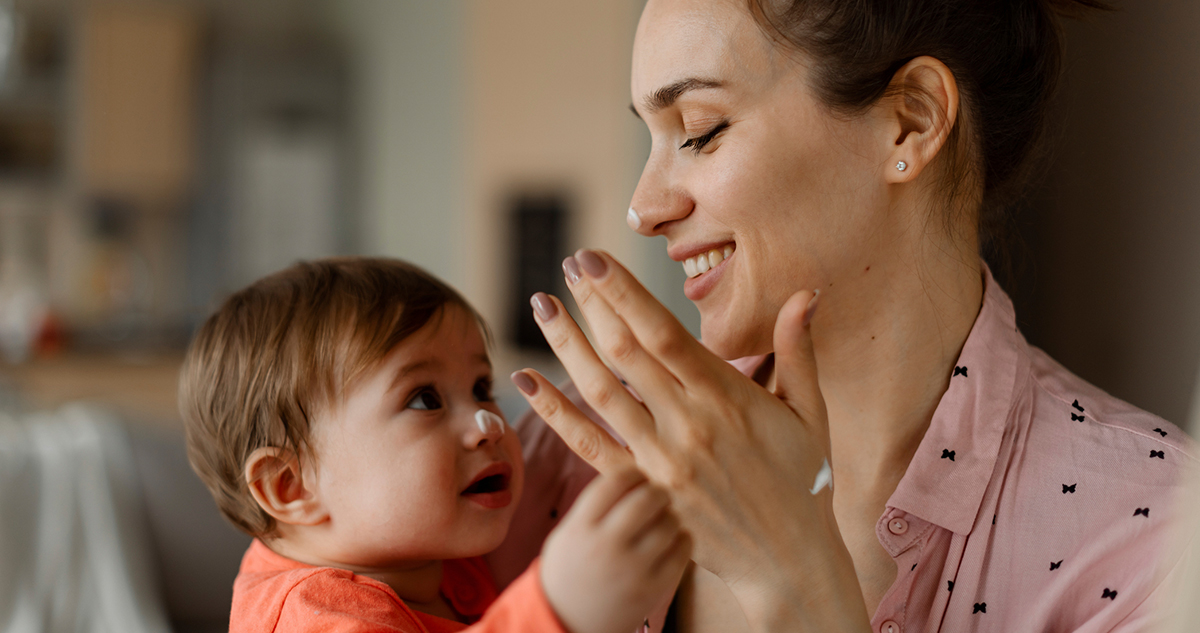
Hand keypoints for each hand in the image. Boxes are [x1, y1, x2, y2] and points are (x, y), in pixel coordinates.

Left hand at [513, 249, 869, 632]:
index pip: (662, 332)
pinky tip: (526, 381)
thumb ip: (798, 351)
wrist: (787, 560)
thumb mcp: (810, 412)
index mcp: (726, 397)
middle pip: (624, 352)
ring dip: (566, 345)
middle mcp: (687, 425)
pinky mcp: (642, 489)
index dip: (623, 293)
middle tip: (567, 266)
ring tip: (541, 306)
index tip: (593, 260)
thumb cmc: (802, 480)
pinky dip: (554, 412)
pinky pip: (588, 446)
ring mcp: (659, 460)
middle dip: (592, 304)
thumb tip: (806, 293)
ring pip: (599, 391)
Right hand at [540, 469, 690, 632]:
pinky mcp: (652, 590)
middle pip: (647, 499)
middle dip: (657, 492)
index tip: (639, 476)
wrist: (565, 623)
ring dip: (671, 516)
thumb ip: (597, 505)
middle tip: (658, 496)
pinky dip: (682, 538)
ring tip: (664, 520)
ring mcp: (631, 570)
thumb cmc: (571, 569)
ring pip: (669, 523)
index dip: (633, 472)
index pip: (615, 481)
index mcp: (580, 528)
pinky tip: (673, 539)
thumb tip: (637, 472)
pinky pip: (681, 550)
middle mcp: (605, 547)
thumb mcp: (570, 532)